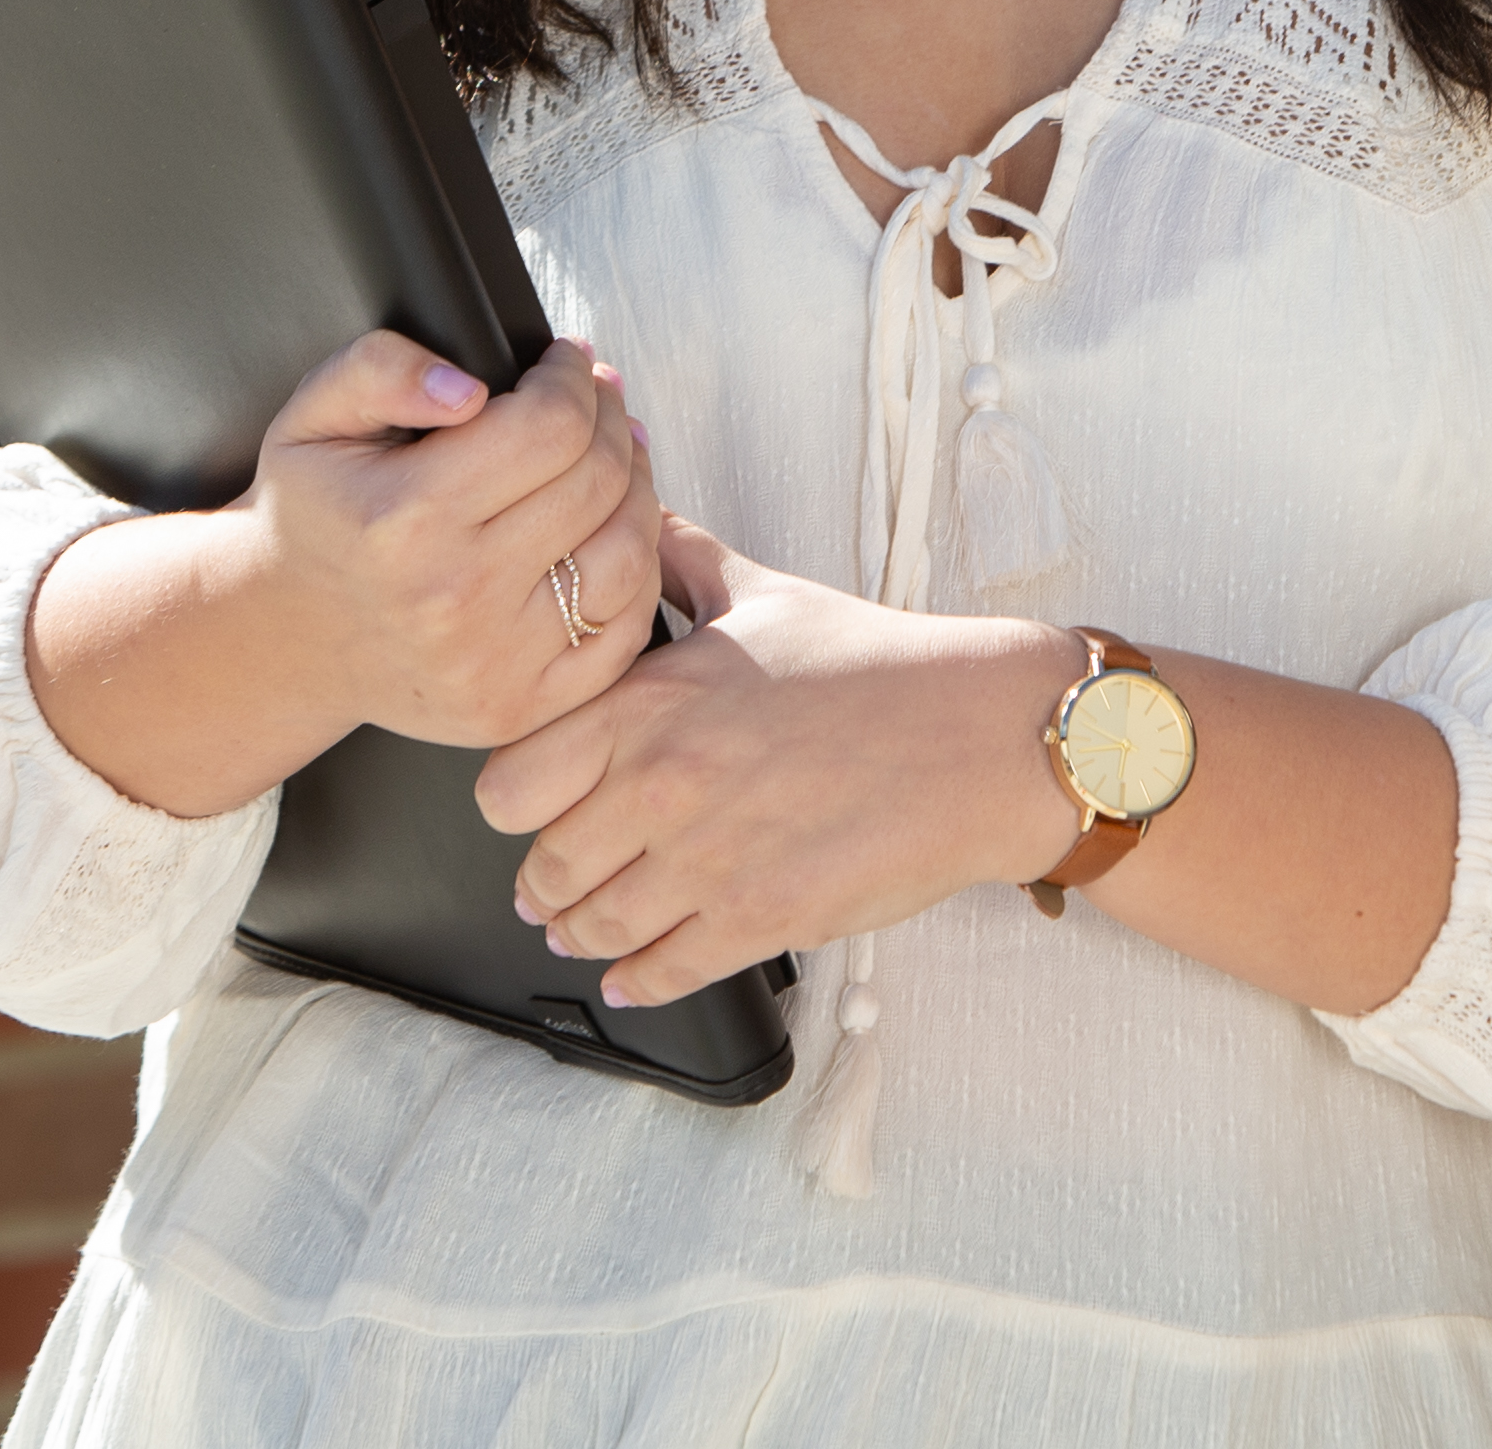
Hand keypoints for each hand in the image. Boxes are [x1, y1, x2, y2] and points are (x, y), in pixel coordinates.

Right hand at [241, 332, 658, 753]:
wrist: (288, 636)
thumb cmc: (313, 518)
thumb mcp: (311, 418)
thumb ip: (378, 372)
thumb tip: (465, 388)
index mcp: (405, 518)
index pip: (550, 426)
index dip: (573, 377)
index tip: (566, 361)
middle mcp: (454, 597)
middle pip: (596, 482)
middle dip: (609, 418)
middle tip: (597, 396)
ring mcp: (493, 663)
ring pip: (627, 552)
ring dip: (637, 487)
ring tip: (614, 454)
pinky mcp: (520, 707)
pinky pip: (625, 628)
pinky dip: (640, 570)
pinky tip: (613, 530)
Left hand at [476, 518, 1082, 1008]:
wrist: (980, 738)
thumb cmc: (878, 667)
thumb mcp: (763, 593)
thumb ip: (680, 560)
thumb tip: (633, 512)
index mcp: (651, 705)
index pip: (512, 781)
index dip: (511, 801)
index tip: (526, 806)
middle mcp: (665, 786)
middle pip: (544, 866)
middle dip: (542, 879)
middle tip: (546, 883)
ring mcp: (709, 862)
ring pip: (594, 927)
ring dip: (578, 934)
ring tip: (575, 930)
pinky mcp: (760, 921)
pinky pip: (662, 971)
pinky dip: (636, 979)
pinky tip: (633, 972)